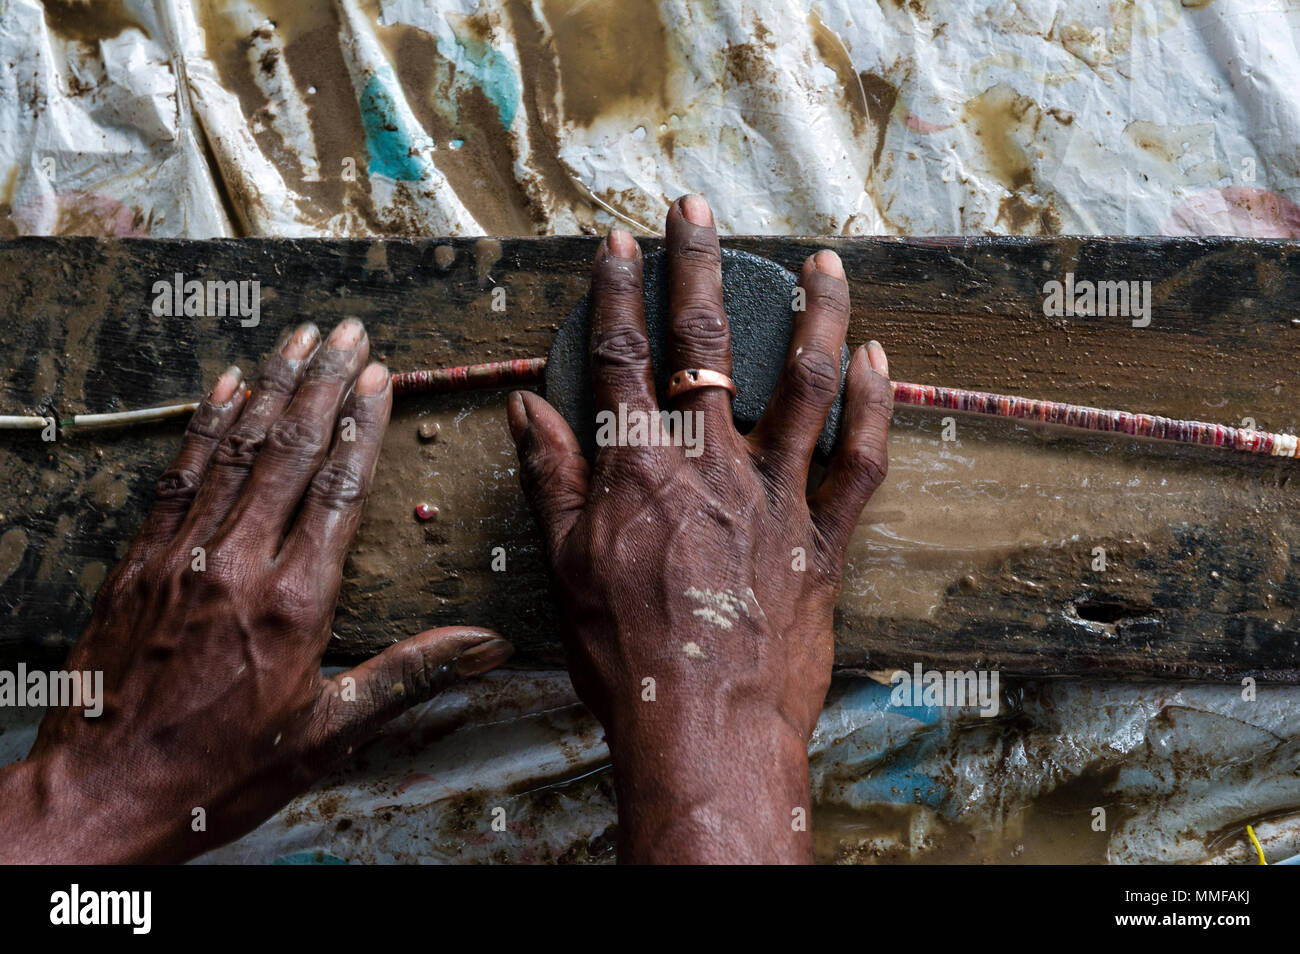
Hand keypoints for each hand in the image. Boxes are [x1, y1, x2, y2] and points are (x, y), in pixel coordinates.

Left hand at [0, 319, 511, 863]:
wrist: (102, 793)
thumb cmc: (219, 771)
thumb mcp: (328, 733)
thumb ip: (410, 676)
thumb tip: (486, 646)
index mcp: (294, 603)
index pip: (339, 490)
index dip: (362, 425)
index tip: (379, 377)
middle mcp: (238, 565)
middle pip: (291, 452)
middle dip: (323, 383)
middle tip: (348, 331)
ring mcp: (182, 556)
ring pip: (235, 451)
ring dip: (270, 388)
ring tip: (296, 338)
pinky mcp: (140, 561)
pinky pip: (179, 475)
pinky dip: (204, 426)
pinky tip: (224, 387)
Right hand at [508, 195, 890, 862]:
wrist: (702, 728)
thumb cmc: (625, 654)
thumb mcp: (565, 565)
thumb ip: (552, 478)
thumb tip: (528, 409)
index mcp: (640, 469)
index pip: (624, 358)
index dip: (619, 293)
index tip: (621, 243)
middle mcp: (711, 465)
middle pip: (707, 346)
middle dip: (700, 268)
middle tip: (699, 211)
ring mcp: (775, 496)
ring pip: (804, 384)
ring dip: (816, 315)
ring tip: (824, 262)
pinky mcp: (823, 537)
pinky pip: (861, 461)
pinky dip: (873, 405)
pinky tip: (878, 360)